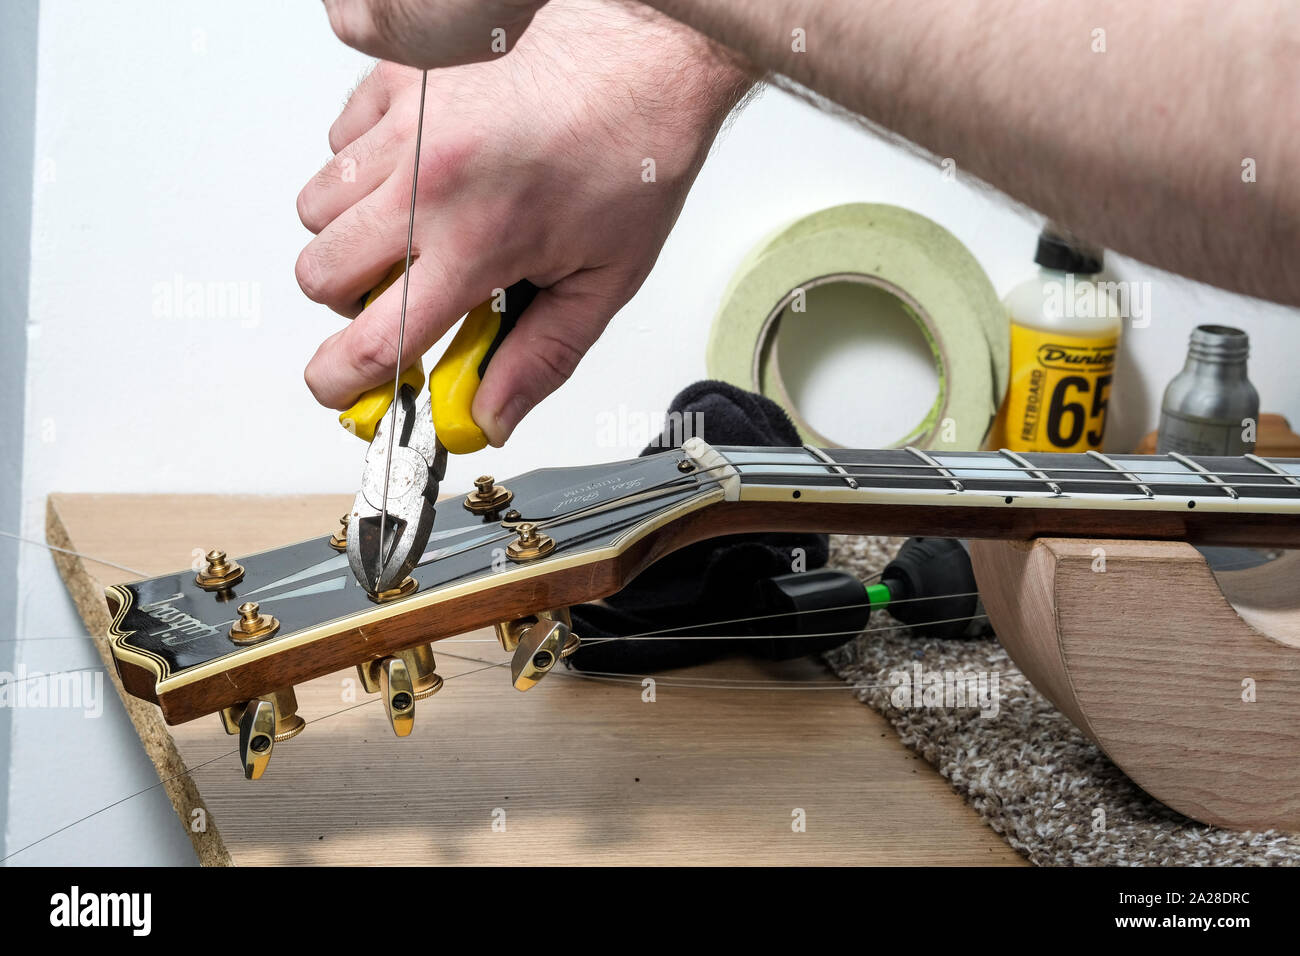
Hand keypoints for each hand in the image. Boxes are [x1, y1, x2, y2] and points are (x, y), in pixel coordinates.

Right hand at [298, 0, 752, 444]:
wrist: (643, 57)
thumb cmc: (632, 158)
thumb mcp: (605, 282)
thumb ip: (542, 360)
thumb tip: (492, 417)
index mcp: (477, 243)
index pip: (372, 341)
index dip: (344, 384)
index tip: (346, 392)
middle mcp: (427, 182)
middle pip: (318, 277)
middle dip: (349, 307)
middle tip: (403, 301)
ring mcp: (406, 125)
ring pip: (316, 207)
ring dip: (351, 237)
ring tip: (416, 234)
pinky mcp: (400, 80)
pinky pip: (338, 141)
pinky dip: (362, 170)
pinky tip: (421, 175)